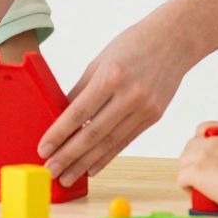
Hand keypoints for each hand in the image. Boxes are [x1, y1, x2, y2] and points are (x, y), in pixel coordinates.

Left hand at [38, 18, 189, 186]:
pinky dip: (107, 156)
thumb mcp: (100, 61)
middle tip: (50, 171)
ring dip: (85, 163)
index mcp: (111, 77)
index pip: (79, 113)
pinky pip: (125, 141)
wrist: (173, 41)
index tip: (43, 149)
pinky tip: (91, 168)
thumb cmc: (131, 45)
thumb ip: (81, 90)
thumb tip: (61, 116)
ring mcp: (145, 109)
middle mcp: (129, 96)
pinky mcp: (154, 117)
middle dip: (69, 156)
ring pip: (109, 143)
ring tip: (67, 177)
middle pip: (93, 133)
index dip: (59, 134)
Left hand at [174, 122, 217, 212]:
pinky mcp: (196, 171)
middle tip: (204, 175)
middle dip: (194, 160)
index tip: (207, 157)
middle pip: (190, 146)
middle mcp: (215, 140)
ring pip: (184, 162)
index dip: (201, 143)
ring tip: (201, 186)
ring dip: (189, 173)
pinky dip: (187, 187)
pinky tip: (198, 193)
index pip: (203, 128)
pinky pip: (181, 178)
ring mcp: (204, 154)